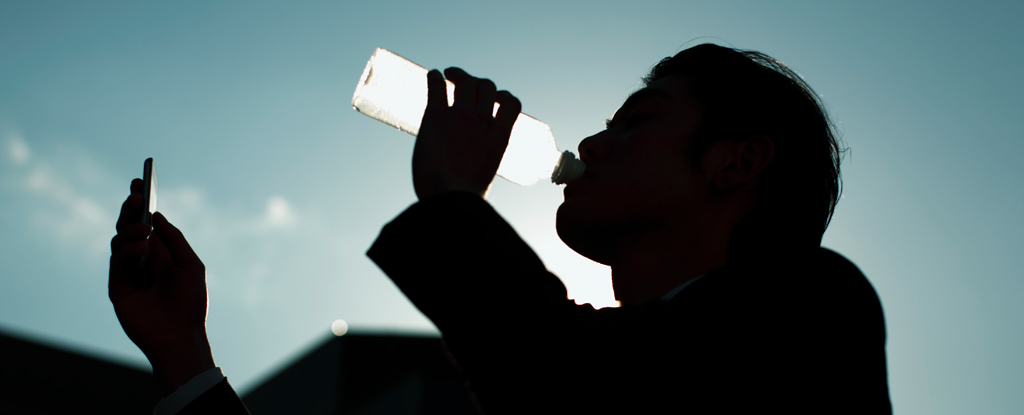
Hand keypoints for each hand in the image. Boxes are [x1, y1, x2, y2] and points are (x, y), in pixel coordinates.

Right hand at [109, 179, 213, 393]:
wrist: (180, 335)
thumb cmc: (190, 301)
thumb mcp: (191, 264)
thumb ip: (174, 239)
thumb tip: (156, 215)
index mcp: (162, 252)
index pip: (147, 223)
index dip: (141, 203)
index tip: (139, 182)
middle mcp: (143, 259)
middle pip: (130, 226)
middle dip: (131, 208)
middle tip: (135, 194)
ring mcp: (129, 271)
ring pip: (120, 239)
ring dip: (130, 229)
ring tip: (142, 231)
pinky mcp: (118, 285)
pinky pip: (117, 259)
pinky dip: (127, 249)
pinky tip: (140, 248)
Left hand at [413, 67, 521, 198]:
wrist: (450, 199)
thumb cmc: (464, 198)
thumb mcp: (484, 176)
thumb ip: (480, 165)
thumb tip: (468, 178)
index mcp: (500, 136)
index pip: (511, 103)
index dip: (503, 96)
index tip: (494, 98)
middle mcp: (483, 121)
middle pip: (487, 86)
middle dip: (477, 81)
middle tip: (463, 83)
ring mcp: (461, 116)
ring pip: (467, 81)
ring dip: (458, 74)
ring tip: (447, 74)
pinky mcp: (437, 116)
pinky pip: (438, 86)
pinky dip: (435, 78)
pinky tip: (432, 77)